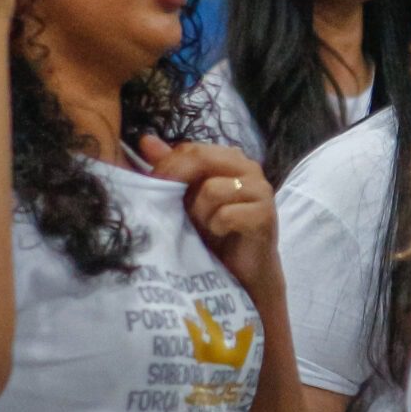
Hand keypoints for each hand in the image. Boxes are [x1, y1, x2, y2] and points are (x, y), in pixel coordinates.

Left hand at [137, 138, 279, 300]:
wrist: (242, 271)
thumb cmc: (213, 232)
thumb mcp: (186, 198)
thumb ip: (171, 169)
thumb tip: (146, 140)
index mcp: (229, 159)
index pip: (190, 148)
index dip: (166, 167)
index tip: (152, 188)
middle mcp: (248, 168)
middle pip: (201, 158)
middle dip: (179, 185)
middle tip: (176, 208)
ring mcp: (260, 190)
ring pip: (211, 189)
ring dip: (200, 213)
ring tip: (204, 226)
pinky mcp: (265, 215)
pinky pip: (226, 214)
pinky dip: (216, 227)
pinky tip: (220, 235)